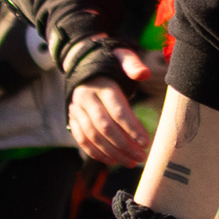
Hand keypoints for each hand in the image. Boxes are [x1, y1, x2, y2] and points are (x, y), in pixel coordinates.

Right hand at [68, 48, 153, 167]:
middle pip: (104, 127)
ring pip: (92, 136)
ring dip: (111, 152)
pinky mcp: (71, 117)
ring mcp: (76, 109)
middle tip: (141, 156)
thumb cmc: (110, 62)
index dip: (132, 128)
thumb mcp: (122, 56)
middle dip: (124, 145)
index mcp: (102, 86)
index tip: (146, 142)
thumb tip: (144, 74)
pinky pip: (81, 139)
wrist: (82, 61)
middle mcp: (86, 99)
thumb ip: (133, 64)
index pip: (118, 111)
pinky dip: (95, 152)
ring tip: (131, 162)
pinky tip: (112, 160)